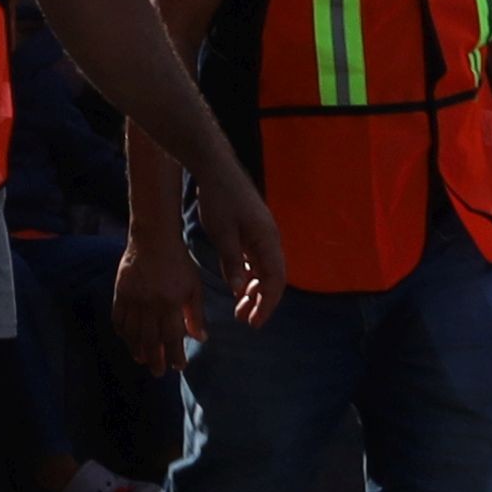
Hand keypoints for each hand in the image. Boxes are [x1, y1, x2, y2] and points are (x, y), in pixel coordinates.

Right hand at [109, 236, 206, 378]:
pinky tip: (128, 340)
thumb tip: (200, 338)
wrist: (153, 238)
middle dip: (156, 359)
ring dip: (137, 349)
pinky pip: (118, 318)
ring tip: (142, 360)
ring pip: (133, 332)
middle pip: (151, 340)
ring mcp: (133, 298)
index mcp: (171, 303)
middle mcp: (150, 304)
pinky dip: (122, 333)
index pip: (172, 337)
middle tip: (158, 372)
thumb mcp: (194, 287)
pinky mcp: (121, 292)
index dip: (175, 355)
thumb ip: (196, 314)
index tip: (179, 367)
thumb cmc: (179, 262)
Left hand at [186, 164, 290, 331]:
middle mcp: (270, 238)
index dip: (267, 304)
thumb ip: (233, 262)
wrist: (215, 168)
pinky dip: (250, 275)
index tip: (254, 323)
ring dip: (255, 290)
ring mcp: (263, 233)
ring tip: (238, 308)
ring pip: (265, 269)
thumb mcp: (222, 233)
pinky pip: (257, 259)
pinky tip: (239, 285)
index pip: (276, 280)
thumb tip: (241, 291)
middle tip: (245, 320)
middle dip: (262, 301)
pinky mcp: (253, 229)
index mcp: (267, 239)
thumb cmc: (219, 199)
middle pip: (273, 277)